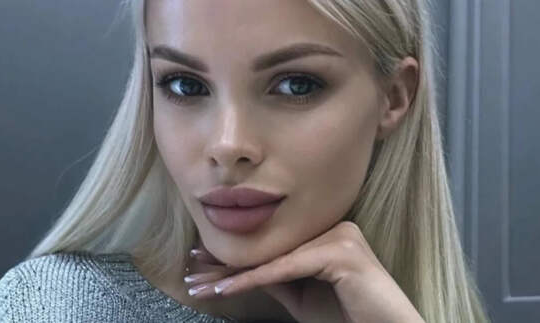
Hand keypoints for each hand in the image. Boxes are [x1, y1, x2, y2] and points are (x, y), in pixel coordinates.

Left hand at [184, 221, 424, 322]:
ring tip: (198, 285)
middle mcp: (334, 226)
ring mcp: (339, 236)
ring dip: (231, 275)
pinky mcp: (341, 252)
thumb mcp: (302, 296)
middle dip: (227, 264)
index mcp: (327, 232)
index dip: (237, 255)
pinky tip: (224, 290)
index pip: (273, 244)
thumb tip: (242, 268)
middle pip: (270, 248)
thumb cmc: (347, 318)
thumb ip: (277, 277)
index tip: (202, 262)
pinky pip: (286, 269)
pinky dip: (253, 281)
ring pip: (274, 258)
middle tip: (192, 272)